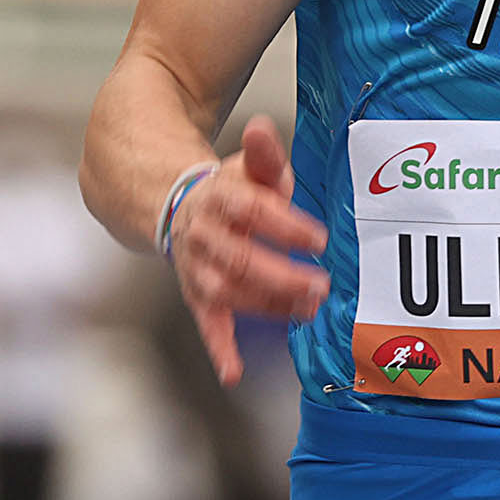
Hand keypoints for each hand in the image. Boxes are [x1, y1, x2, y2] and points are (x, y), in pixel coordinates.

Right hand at [169, 116, 328, 384]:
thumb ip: (264, 153)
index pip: (252, 210)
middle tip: (320, 286)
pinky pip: (205, 323)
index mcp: (221, 197)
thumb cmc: (232, 189)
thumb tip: (262, 128)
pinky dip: (218, 348)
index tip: (318, 239)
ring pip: (227, 291)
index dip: (285, 225)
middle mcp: (204, 234)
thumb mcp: (249, 167)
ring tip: (306, 310)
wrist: (179, 206)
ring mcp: (197, 267)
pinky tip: (232, 371)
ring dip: (266, 305)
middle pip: (240, 257)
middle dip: (281, 275)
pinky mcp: (196, 294)